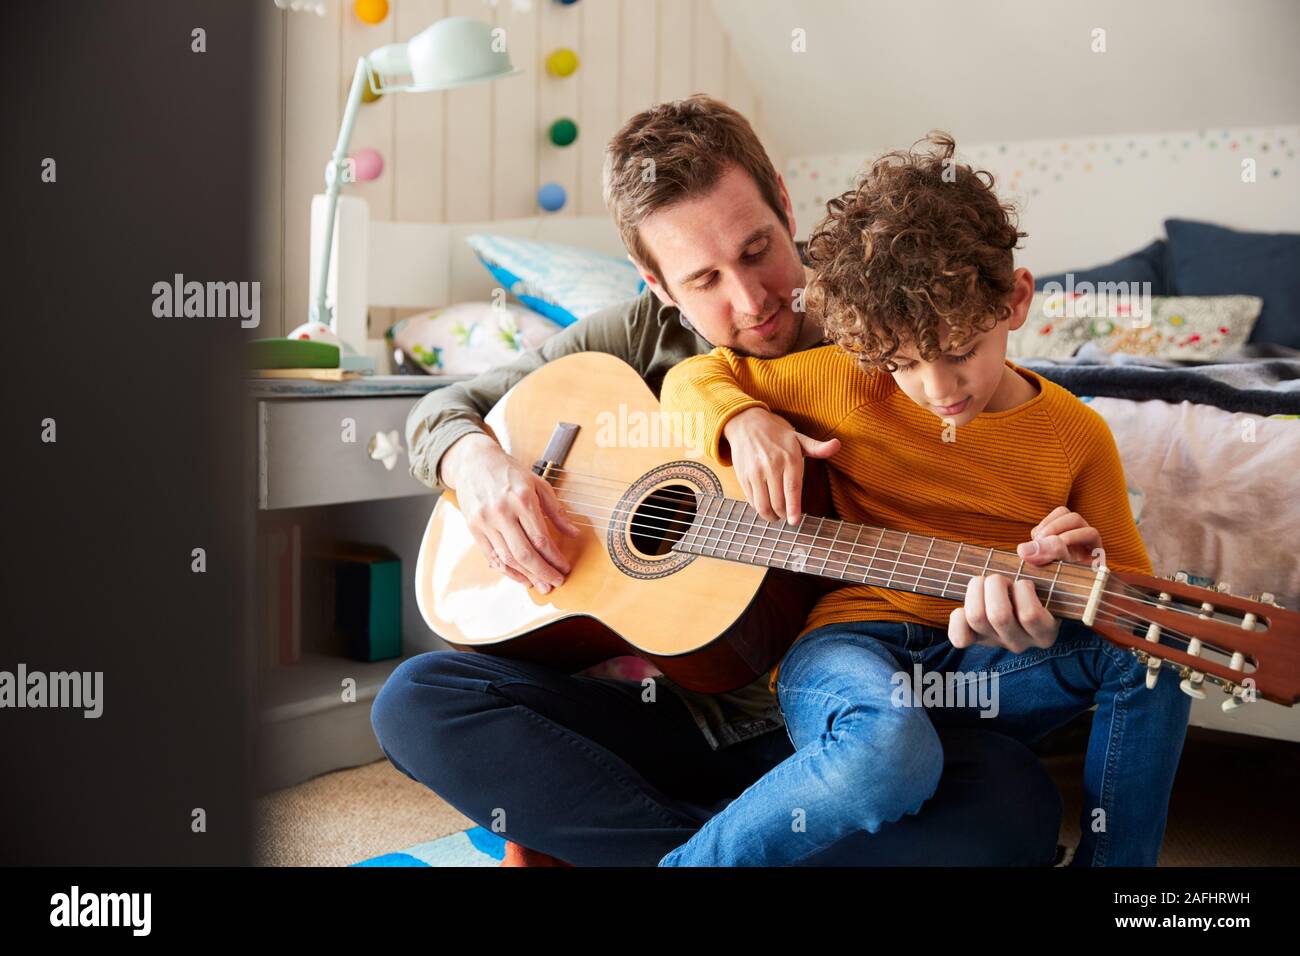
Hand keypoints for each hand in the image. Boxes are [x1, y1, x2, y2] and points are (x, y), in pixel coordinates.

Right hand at [439, 433, 580, 592]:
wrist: (474, 461)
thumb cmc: (509, 472)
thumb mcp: (537, 484)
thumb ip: (556, 511)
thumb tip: (574, 534)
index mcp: (521, 499)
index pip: (541, 538)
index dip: (555, 558)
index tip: (565, 568)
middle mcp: (502, 512)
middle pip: (524, 553)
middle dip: (543, 572)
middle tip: (556, 583)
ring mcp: (485, 521)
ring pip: (507, 558)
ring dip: (526, 575)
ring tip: (540, 585)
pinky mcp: (473, 528)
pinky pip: (491, 556)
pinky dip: (507, 570)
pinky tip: (521, 577)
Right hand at [722, 407, 839, 524]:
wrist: (747, 425)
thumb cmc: (777, 435)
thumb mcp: (798, 438)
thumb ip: (817, 448)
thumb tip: (837, 445)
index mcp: (789, 458)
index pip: (792, 489)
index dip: (794, 508)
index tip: (795, 522)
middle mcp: (771, 466)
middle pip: (777, 501)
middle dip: (784, 514)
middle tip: (788, 517)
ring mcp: (755, 472)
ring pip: (762, 504)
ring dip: (770, 515)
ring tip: (776, 515)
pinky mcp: (743, 476)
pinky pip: (751, 500)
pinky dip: (759, 507)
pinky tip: (764, 505)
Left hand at [947, 507, 1101, 651]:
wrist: (1029, 595)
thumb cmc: (1045, 581)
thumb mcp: (1058, 564)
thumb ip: (1053, 550)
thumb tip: (1024, 551)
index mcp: (1045, 631)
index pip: (1030, 616)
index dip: (1023, 591)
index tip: (1025, 581)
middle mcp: (1021, 642)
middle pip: (999, 616)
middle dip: (996, 585)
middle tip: (1001, 578)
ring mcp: (996, 642)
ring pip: (977, 618)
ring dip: (976, 590)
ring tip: (984, 583)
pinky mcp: (976, 640)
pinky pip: (959, 638)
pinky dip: (958, 617)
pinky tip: (968, 604)